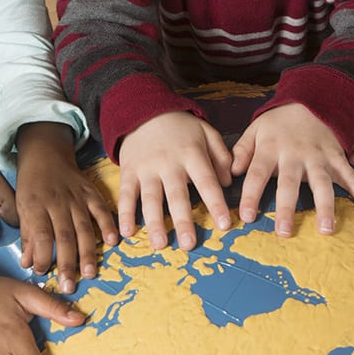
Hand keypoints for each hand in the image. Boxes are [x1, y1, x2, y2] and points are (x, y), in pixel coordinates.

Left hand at [15, 122, 117, 293]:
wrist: (46, 154)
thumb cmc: (31, 185)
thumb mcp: (22, 207)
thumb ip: (27, 236)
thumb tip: (28, 264)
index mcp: (36, 206)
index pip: (41, 234)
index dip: (42, 256)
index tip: (41, 273)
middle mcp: (57, 202)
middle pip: (64, 236)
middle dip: (67, 263)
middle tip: (69, 286)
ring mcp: (76, 197)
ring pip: (83, 227)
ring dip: (87, 252)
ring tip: (90, 273)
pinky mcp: (91, 192)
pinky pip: (101, 210)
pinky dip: (108, 225)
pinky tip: (112, 242)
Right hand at [117, 111, 232, 250]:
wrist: (144, 109)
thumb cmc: (180, 127)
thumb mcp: (206, 132)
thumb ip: (220, 155)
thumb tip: (228, 182)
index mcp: (192, 154)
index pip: (206, 182)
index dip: (216, 204)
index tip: (224, 225)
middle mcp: (168, 163)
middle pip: (177, 195)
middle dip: (183, 221)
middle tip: (188, 244)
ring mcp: (146, 168)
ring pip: (150, 198)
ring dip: (154, 222)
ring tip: (159, 244)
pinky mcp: (128, 171)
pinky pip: (126, 194)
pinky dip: (125, 213)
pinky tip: (127, 232)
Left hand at [232, 104, 353, 237]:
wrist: (312, 100)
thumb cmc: (280, 122)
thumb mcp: (256, 129)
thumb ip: (242, 150)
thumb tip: (232, 172)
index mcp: (271, 148)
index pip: (257, 174)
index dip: (251, 195)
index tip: (246, 217)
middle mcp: (295, 154)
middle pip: (290, 183)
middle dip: (287, 208)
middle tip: (284, 232)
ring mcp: (319, 157)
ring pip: (322, 183)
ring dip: (325, 206)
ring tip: (326, 229)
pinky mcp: (338, 159)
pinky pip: (352, 177)